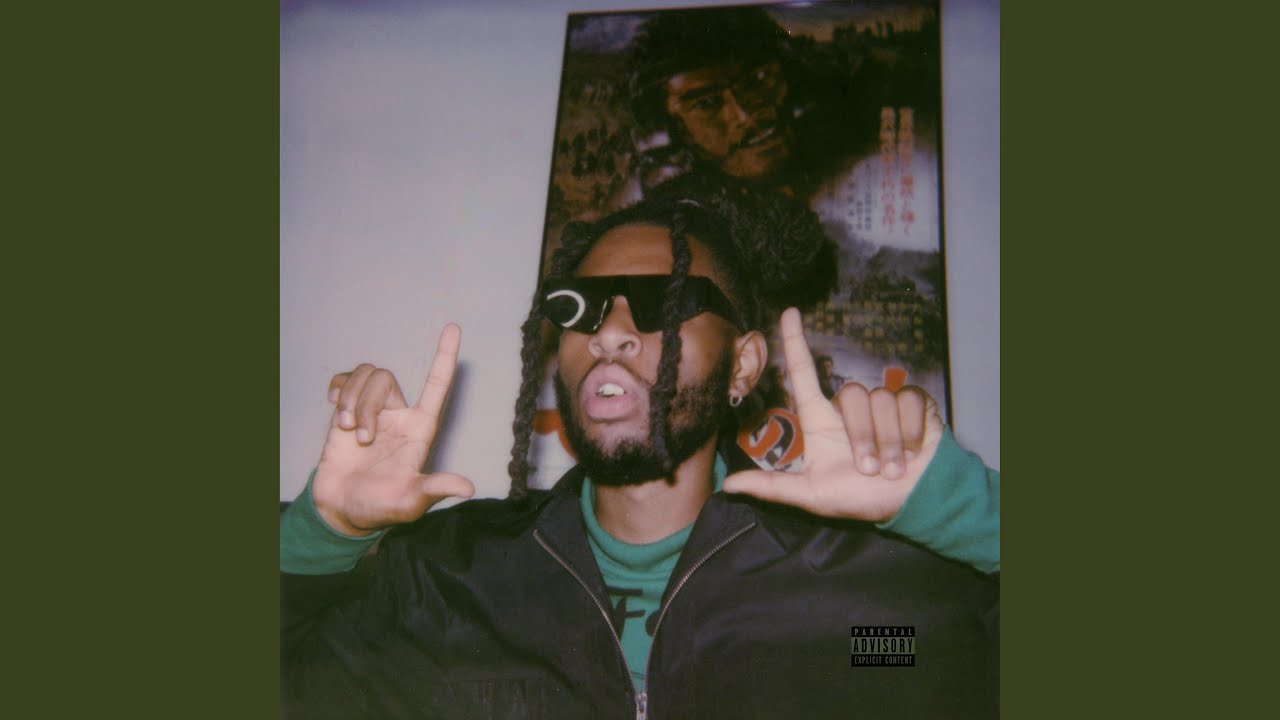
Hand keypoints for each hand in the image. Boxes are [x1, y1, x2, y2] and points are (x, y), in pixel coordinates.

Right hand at [311, 324, 473, 535]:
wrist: (341, 508)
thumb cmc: (380, 508)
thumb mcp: (410, 502)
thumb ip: (435, 490)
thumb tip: (468, 489)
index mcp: (420, 428)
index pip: (437, 385)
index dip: (446, 356)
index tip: (453, 327)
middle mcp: (399, 413)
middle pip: (385, 378)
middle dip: (366, 405)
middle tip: (362, 439)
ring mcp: (373, 410)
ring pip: (364, 376)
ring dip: (350, 402)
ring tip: (347, 432)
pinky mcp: (347, 410)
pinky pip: (343, 380)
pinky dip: (337, 392)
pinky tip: (336, 411)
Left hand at [723, 308, 943, 521]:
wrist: (911, 503)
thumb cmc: (862, 500)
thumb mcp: (813, 495)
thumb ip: (773, 487)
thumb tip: (728, 485)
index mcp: (821, 420)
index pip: (803, 373)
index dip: (795, 341)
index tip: (788, 311)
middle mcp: (849, 408)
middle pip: (850, 395)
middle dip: (864, 438)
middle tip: (871, 470)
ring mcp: (882, 403)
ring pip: (880, 400)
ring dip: (888, 442)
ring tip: (894, 466)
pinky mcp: (914, 402)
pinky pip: (908, 401)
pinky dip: (910, 434)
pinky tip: (913, 451)